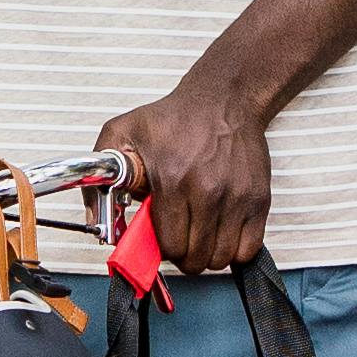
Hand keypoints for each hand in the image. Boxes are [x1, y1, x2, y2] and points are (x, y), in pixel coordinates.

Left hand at [98, 57, 274, 274]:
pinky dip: (235, 250)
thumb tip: (96, 223)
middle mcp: (208, 191)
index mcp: (172, 180)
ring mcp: (237, 197)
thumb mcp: (122, 134)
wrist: (223, 98)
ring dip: (208, 254)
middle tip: (181, 236)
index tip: (162, 234)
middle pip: (195, 258)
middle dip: (184, 255)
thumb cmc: (174, 118)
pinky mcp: (259, 198)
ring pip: (221, 258)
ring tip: (201, 233)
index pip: (169, 245)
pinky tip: (223, 232)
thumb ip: (99, 179)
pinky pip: (249, 249)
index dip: (162, 247)